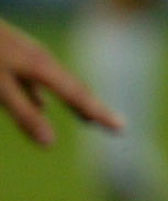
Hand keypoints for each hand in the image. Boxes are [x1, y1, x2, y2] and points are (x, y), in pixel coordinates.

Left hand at [0, 19, 120, 145]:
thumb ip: (23, 112)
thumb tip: (49, 143)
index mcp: (42, 67)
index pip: (79, 96)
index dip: (100, 113)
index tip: (122, 129)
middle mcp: (40, 61)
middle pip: (74, 88)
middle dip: (93, 107)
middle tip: (116, 124)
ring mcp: (26, 57)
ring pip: (57, 84)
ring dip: (73, 102)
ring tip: (86, 117)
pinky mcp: (12, 57)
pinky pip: (38, 82)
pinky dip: (46, 97)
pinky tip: (42, 105)